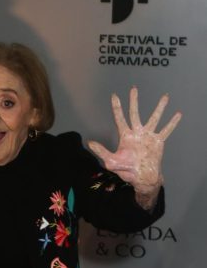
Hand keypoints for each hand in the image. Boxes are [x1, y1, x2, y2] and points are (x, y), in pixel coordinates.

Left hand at [88, 86, 181, 209]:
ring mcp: (148, 136)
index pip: (120, 118)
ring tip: (165, 97)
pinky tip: (177, 114)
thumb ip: (101, 151)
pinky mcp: (158, 142)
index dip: (117, 107)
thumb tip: (89, 143)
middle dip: (134, 101)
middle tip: (134, 89)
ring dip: (160, 108)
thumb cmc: (126, 170)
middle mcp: (137, 133)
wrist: (142, 178)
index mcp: (126, 136)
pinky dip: (172, 122)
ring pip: (154, 118)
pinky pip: (166, 130)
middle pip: (135, 113)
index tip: (114, 95)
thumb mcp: (111, 162)